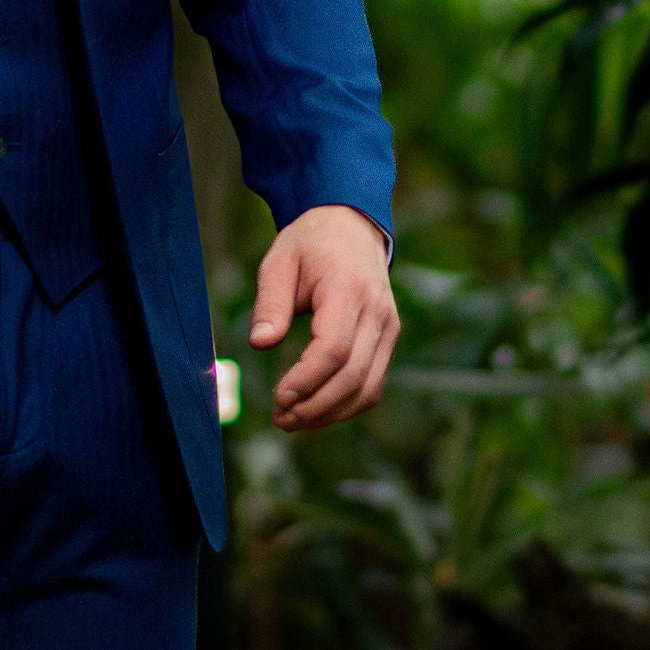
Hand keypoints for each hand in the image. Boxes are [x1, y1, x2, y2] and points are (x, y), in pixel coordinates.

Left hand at [248, 205, 398, 431]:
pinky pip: (372, 385)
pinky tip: (316, 411)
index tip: (278, 396)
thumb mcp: (279, 260)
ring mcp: (389, 328)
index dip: (307, 379)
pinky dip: (346, 406)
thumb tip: (260, 344)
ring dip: (330, 413)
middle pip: (352, 376)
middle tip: (279, 419)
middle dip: (314, 406)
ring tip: (292, 422)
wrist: (352, 228)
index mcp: (349, 289)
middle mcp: (377, 312)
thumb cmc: (310, 244)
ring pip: (367, 388)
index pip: (334, 348)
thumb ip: (270, 302)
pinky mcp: (389, 340)